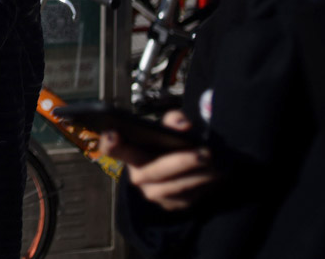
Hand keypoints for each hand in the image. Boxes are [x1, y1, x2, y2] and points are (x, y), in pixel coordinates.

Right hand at [98, 110, 217, 211]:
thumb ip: (175, 120)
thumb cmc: (171, 144)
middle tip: (204, 154)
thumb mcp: (171, 127)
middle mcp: (137, 175)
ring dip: (197, 176)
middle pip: (154, 170)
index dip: (110, 142)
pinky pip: (186, 197)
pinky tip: (214, 175)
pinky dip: (202, 186)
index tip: (114, 134)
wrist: (186, 168)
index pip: (112, 148)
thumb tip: (182, 125)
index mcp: (130, 152)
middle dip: (181, 162)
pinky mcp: (170, 204)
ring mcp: (152, 192)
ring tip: (215, 165)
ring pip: (173, 187)